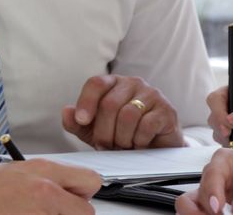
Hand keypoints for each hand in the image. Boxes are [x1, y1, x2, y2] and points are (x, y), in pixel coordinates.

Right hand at [0, 159, 101, 213]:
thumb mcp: (15, 172)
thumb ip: (44, 178)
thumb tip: (65, 188)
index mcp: (43, 170)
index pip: (90, 181)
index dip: (81, 194)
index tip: (73, 200)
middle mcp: (46, 190)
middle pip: (86, 210)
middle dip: (74, 213)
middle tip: (54, 214)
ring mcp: (40, 213)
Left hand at [62, 74, 184, 149]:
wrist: (155, 149)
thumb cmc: (123, 135)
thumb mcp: (95, 131)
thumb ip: (78, 123)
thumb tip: (66, 112)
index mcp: (114, 84)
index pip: (96, 83)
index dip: (86, 102)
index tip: (83, 121)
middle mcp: (133, 83)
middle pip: (110, 103)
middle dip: (104, 131)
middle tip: (105, 145)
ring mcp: (152, 94)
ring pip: (128, 115)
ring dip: (121, 138)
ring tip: (123, 146)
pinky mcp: (166, 110)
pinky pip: (146, 125)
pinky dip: (138, 140)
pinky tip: (139, 144)